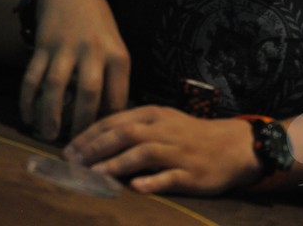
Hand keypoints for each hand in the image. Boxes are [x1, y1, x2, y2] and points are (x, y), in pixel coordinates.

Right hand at [19, 0, 129, 140]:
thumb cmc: (99, 30)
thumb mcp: (116, 49)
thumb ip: (114, 80)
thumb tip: (110, 121)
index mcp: (116, 55)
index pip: (116, 96)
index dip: (109, 122)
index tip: (103, 140)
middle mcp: (92, 51)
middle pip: (88, 93)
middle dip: (81, 123)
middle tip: (76, 146)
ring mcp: (65, 48)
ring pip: (55, 87)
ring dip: (50, 115)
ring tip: (49, 135)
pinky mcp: (42, 47)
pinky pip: (32, 77)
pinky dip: (27, 100)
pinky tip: (28, 116)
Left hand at [65, 105, 261, 194]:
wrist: (232, 145)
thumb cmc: (191, 135)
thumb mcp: (163, 121)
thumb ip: (134, 127)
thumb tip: (98, 139)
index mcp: (155, 115)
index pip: (116, 120)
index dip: (90, 134)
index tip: (69, 149)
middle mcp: (165, 129)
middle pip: (126, 134)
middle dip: (97, 148)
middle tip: (73, 163)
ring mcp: (179, 151)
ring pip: (144, 153)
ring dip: (117, 163)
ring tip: (95, 174)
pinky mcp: (192, 173)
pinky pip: (170, 176)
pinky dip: (152, 181)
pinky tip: (135, 188)